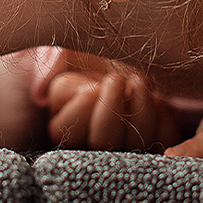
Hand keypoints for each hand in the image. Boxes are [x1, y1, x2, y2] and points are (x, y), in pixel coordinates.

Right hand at [43, 54, 178, 151]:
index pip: (62, 131)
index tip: (92, 87)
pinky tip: (156, 98)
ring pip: (134, 144)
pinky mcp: (156, 142)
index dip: (80, 109)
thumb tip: (40, 88)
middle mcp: (92, 146)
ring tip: (138, 82)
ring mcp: (126, 149)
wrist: (131, 62)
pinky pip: (162, 139)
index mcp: (62, 126)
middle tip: (116, 80)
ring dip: (140, 111)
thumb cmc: (93, 58)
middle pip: (101, 144)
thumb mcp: (67, 54)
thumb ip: (52, 62)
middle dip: (110, 110)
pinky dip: (162, 117)